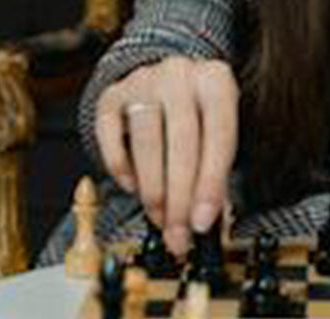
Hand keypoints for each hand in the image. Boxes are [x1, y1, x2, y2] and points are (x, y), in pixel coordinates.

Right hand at [94, 56, 238, 255]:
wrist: (168, 81)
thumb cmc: (200, 118)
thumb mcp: (219, 137)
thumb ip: (217, 177)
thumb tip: (205, 224)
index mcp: (216, 81)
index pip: (219, 137)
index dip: (211, 185)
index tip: (202, 223)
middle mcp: (179, 74)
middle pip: (181, 142)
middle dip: (179, 198)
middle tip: (178, 234)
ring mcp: (143, 80)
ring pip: (146, 140)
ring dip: (152, 189)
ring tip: (159, 218)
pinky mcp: (112, 93)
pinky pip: (110, 134)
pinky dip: (120, 166)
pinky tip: (132, 187)